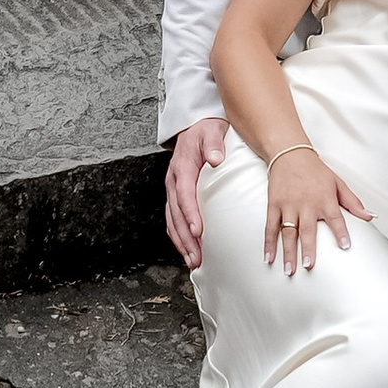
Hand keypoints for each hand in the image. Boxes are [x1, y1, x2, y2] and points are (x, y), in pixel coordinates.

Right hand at [165, 116, 224, 269]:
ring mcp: (173, 189)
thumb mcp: (212, 131)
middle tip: (196, 256)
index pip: (184, 194)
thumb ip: (214, 144)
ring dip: (181, 242)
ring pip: (172, 220)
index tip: (197, 230)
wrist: (196, 126)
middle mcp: (173, 180)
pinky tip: (186, 249)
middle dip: (185, 237)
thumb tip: (215, 160)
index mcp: (182, 167)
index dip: (190, 213)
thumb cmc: (206, 130)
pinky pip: (173, 219)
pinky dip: (178, 236)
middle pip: (176, 214)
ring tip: (193, 260)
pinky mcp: (176, 195)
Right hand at [264, 145, 370, 278]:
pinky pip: (270, 226)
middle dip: (308, 248)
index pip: (335, 217)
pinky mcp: (274, 204)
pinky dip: (268, 243)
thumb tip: (371, 217)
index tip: (345, 246)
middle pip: (307, 229)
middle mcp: (306, 203)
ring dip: (288, 252)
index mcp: (324, 198)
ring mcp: (288, 204)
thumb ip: (353, 202)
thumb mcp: (338, 183)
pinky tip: (269, 258)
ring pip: (287, 231)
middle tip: (309, 266)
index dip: (340, 232)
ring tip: (289, 270)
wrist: (290, 154)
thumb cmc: (316, 171)